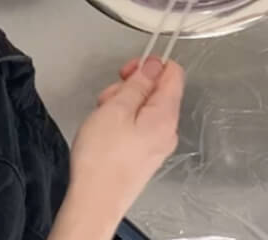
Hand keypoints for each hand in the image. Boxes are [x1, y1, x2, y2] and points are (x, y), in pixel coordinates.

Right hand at [67, 58, 184, 227]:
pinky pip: (137, 125)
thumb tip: (154, 66)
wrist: (93, 201)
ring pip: (143, 107)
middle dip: (131, 86)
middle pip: (157, 90)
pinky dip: (121, 120)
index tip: (130, 69)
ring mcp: (156, 144)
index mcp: (165, 116)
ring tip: (103, 116)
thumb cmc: (102, 160)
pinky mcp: (143, 154)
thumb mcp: (116, 108)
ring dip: (122, 103)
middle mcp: (167, 131)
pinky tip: (105, 130)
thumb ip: (138, 83)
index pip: (173, 74)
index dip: (151, 65)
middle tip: (110, 96)